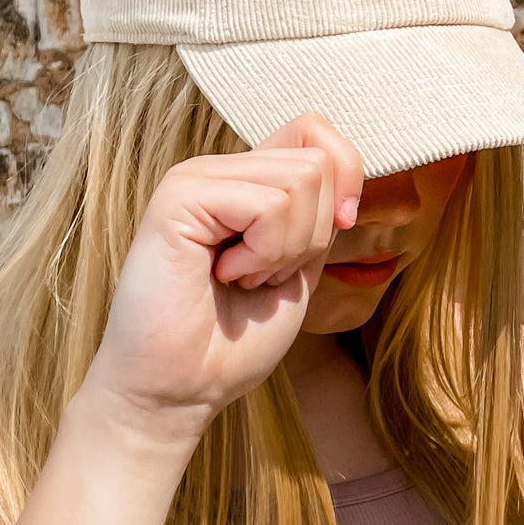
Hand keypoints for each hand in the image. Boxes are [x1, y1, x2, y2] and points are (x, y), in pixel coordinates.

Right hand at [77, 112, 364, 458]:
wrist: (177, 390)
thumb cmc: (231, 342)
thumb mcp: (297, 268)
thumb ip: (317, 216)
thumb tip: (344, 176)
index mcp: (245, 183)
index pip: (315, 133)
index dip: (346, 176)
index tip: (339, 228)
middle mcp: (219, 171)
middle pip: (317, 163)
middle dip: (311, 234)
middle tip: (261, 275)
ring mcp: (196, 178)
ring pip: (300, 181)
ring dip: (286, 249)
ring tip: (241, 277)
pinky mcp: (179, 196)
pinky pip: (267, 204)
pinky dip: (263, 253)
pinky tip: (223, 275)